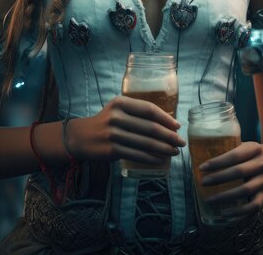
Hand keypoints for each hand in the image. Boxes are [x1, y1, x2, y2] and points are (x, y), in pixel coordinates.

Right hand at [66, 96, 185, 163]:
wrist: (82, 137)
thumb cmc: (107, 122)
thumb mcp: (118, 109)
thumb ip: (137, 112)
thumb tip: (167, 123)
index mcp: (121, 102)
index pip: (149, 109)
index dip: (166, 118)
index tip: (178, 126)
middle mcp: (116, 116)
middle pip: (150, 127)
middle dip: (169, 136)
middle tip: (181, 142)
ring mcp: (113, 133)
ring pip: (145, 143)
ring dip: (163, 149)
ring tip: (174, 152)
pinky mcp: (111, 150)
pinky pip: (137, 155)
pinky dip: (151, 158)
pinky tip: (161, 160)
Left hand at [198, 141, 262, 218]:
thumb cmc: (244, 155)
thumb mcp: (238, 146)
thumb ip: (223, 148)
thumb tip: (194, 155)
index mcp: (254, 148)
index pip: (234, 155)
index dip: (217, 162)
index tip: (201, 168)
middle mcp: (262, 163)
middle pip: (240, 171)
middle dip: (219, 178)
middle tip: (202, 183)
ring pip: (246, 190)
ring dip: (226, 196)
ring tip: (209, 199)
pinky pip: (254, 206)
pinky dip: (240, 212)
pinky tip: (225, 213)